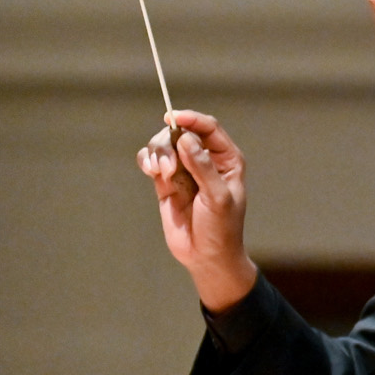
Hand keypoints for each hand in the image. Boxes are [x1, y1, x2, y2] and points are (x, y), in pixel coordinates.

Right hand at [136, 111, 256, 311]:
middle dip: (168, 143)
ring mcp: (184, 170)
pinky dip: (147, 160)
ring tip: (160, 174)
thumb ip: (202, 167)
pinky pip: (151, 160)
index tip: (172, 118)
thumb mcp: (217, 197)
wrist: (205, 256)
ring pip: (163, 144)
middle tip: (167, 167)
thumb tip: (186, 138)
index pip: (209, 128)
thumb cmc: (221, 228)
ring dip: (157, 153)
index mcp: (227, 159)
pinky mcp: (166, 182)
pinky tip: (151, 171)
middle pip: (180, 132)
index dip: (191, 119)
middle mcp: (205, 160)